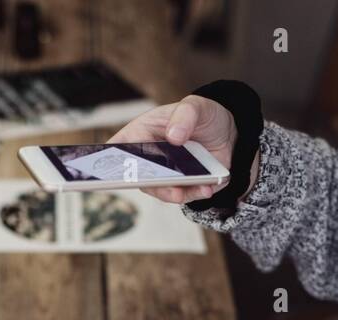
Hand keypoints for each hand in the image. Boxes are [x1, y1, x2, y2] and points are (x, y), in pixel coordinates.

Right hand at [107, 95, 242, 204]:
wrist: (226, 131)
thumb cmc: (202, 114)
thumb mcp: (195, 106)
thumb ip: (184, 115)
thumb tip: (174, 136)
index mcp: (141, 135)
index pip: (118, 151)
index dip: (111, 163)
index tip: (114, 171)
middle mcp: (149, 159)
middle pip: (139, 177)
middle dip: (151, 183)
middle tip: (162, 185)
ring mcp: (166, 175)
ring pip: (162, 191)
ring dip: (174, 193)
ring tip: (186, 192)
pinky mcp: (184, 186)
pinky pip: (185, 195)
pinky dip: (195, 194)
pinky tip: (206, 188)